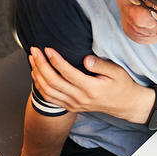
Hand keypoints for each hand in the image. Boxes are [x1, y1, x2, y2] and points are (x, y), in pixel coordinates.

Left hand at [29, 48, 150, 122]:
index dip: (54, 60)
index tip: (47, 48)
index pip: (67, 73)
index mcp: (91, 88)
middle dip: (41, 64)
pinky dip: (40, 86)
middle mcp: (80, 98)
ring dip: (37, 75)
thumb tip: (85, 59)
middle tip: (34, 50)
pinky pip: (50, 98)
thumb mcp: (117, 72)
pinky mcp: (70, 106)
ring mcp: (74, 104)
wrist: (124, 104)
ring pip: (48, 91)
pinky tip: (36, 74)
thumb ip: (101, 65)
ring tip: (32, 60)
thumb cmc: (121, 85)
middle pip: (53, 82)